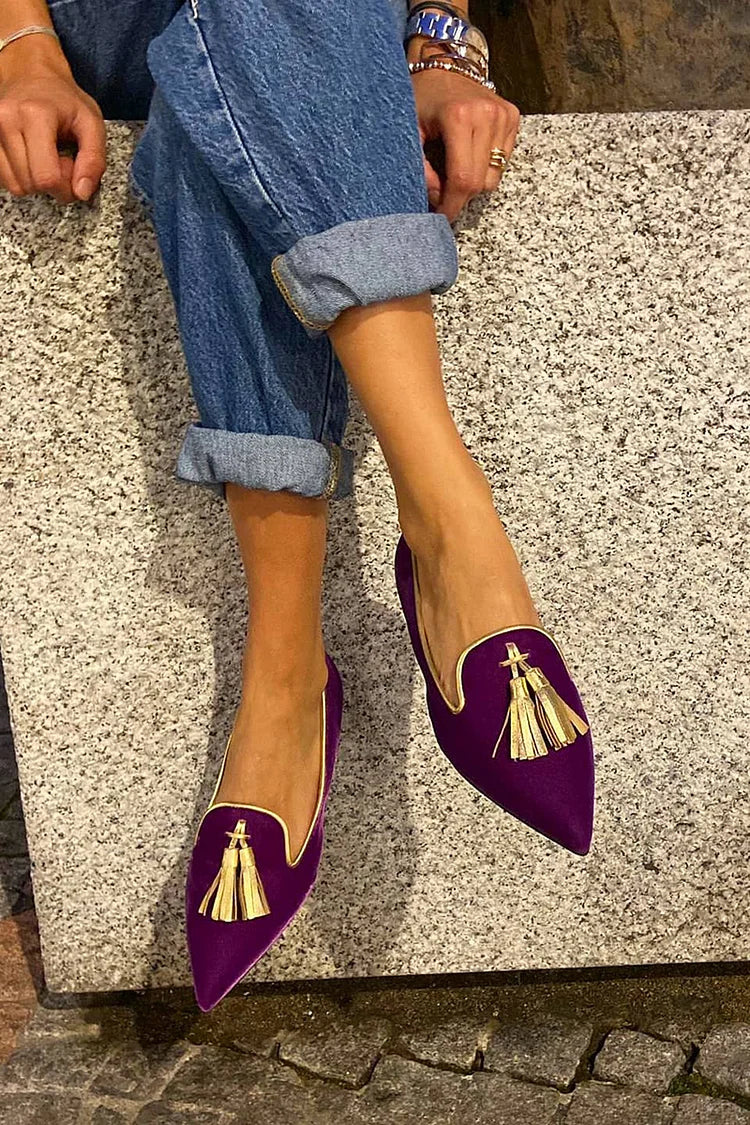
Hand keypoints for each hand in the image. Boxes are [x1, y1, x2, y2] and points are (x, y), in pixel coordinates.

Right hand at [0, 42, 105, 203]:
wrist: (31, 73)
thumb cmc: (63, 99)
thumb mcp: (92, 123)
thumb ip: (94, 160)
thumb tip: (82, 192)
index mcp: (35, 115)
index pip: (46, 177)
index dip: (64, 187)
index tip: (72, 169)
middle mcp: (6, 120)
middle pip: (30, 184)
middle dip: (52, 184)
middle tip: (61, 160)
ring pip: (14, 185)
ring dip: (35, 181)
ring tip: (46, 158)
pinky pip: (3, 178)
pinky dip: (21, 176)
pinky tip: (31, 158)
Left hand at [410, 68, 519, 222]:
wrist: (445, 62)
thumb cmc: (422, 97)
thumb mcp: (410, 132)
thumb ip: (421, 168)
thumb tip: (437, 198)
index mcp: (459, 117)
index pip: (462, 177)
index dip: (453, 204)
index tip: (442, 216)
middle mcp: (487, 115)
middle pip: (480, 181)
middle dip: (460, 197)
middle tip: (443, 193)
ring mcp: (503, 115)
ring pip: (493, 176)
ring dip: (473, 182)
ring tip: (454, 168)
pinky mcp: (512, 116)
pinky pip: (502, 161)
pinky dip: (485, 166)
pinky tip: (469, 153)